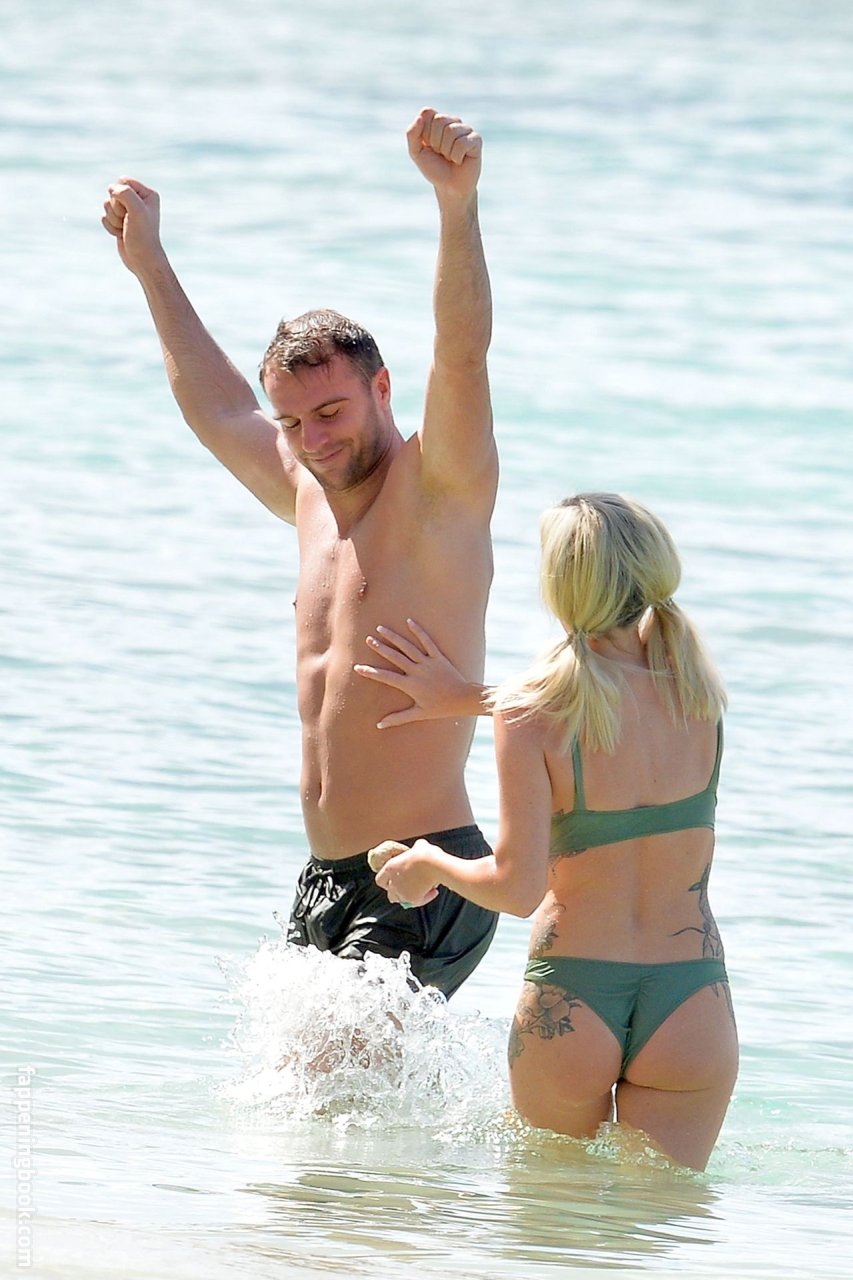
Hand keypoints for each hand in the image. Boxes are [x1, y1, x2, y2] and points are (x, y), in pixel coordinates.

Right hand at [101, 177, 164, 274]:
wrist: (142, 260)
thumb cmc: (142, 236)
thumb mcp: (137, 210)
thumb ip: (125, 193)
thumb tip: (112, 188)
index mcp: (147, 194)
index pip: (123, 180)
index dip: (120, 194)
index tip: (130, 210)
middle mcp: (138, 201)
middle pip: (113, 192)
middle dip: (116, 208)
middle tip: (128, 221)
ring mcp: (128, 212)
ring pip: (106, 204)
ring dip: (113, 218)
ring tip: (125, 229)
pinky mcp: (120, 221)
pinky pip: (104, 216)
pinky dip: (110, 226)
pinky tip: (121, 234)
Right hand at [354, 618, 474, 727]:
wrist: (462, 699)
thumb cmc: (440, 708)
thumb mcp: (418, 714)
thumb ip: (398, 718)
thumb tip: (379, 725)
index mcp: (411, 685)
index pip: (386, 677)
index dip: (371, 672)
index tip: (358, 667)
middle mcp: (417, 672)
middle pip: (395, 657)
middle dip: (380, 648)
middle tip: (368, 639)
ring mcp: (428, 663)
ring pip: (408, 647)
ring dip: (394, 637)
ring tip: (381, 628)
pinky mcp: (439, 657)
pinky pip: (428, 642)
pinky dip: (419, 631)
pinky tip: (409, 621)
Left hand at [370, 839, 440, 908]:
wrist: (435, 864)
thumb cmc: (425, 854)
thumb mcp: (418, 846)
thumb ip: (414, 850)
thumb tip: (419, 849)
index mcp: (390, 868)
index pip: (380, 879)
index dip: (387, 880)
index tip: (395, 879)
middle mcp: (393, 882)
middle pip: (390, 893)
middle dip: (399, 892)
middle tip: (409, 887)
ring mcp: (402, 892)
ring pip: (403, 900)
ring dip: (411, 896)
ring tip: (422, 889)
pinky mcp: (413, 899)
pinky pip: (419, 902)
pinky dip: (426, 898)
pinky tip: (434, 892)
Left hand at [407, 108, 481, 202]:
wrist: (450, 188)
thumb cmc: (434, 169)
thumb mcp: (416, 153)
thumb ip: (412, 134)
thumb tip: (419, 117)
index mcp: (437, 120)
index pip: (427, 113)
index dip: (425, 132)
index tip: (429, 146)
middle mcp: (453, 121)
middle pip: (439, 120)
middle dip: (436, 142)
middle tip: (441, 154)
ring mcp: (466, 129)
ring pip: (451, 131)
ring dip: (447, 151)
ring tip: (450, 158)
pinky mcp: (476, 140)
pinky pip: (462, 143)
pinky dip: (457, 157)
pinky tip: (460, 161)